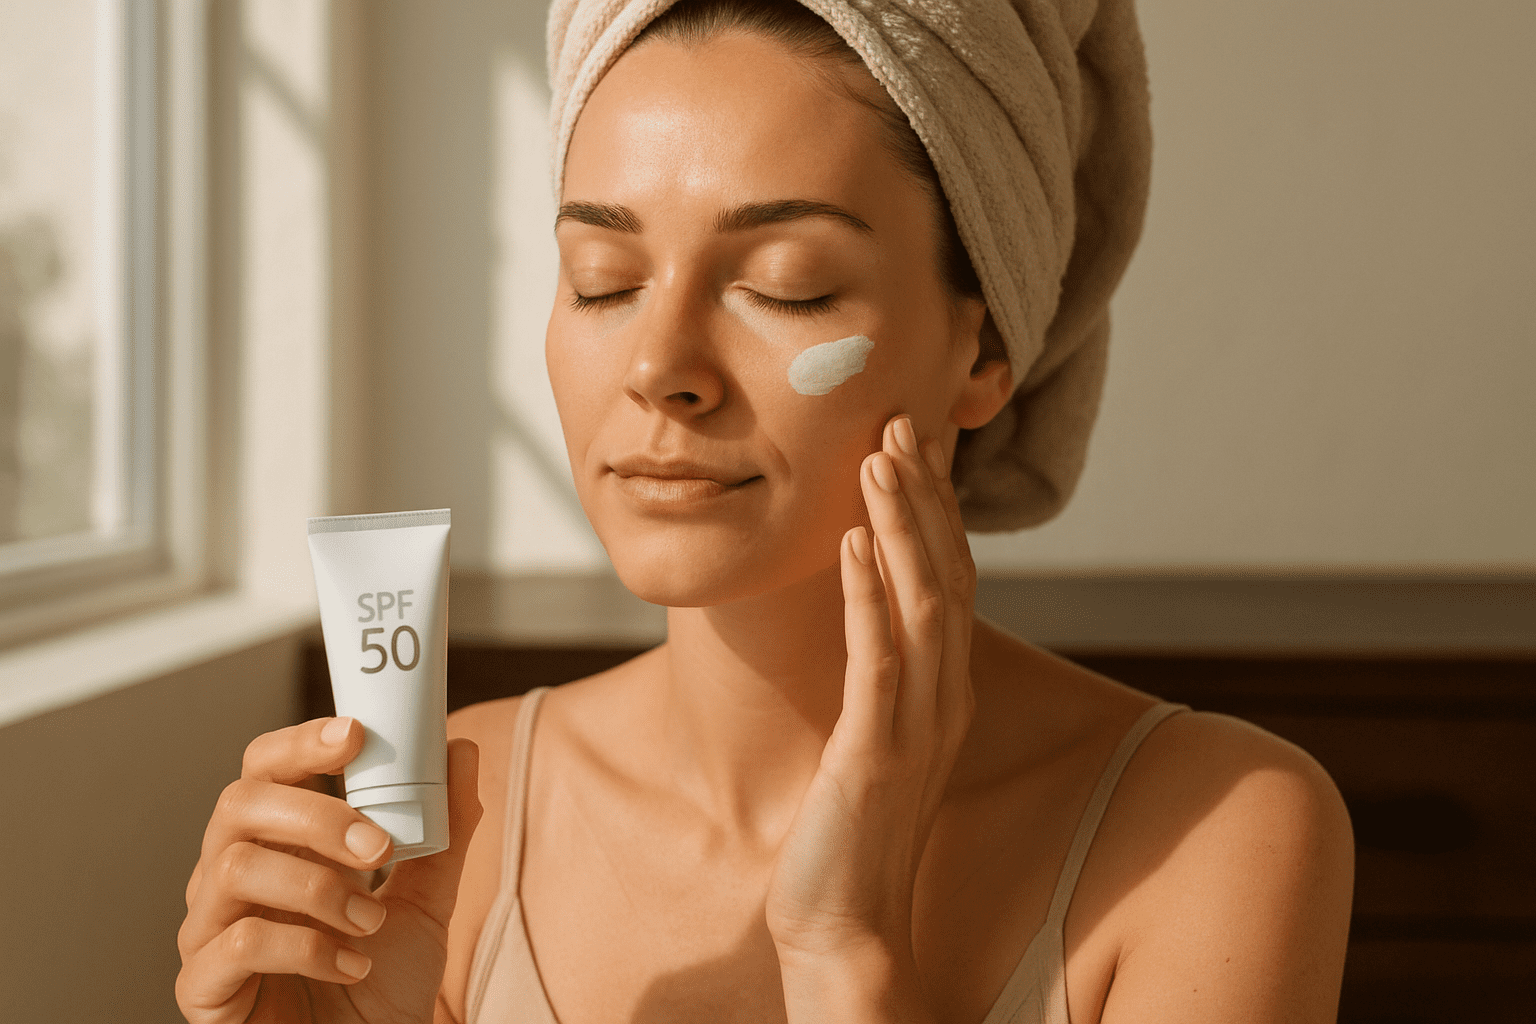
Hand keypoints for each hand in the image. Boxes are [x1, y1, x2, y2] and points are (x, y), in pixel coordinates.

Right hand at [175, 717, 481, 1023]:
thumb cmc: (381, 981)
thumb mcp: (427, 898)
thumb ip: (444, 831)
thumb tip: (461, 750)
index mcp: (276, 844)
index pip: (264, 770)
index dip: (299, 744)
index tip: (354, 736)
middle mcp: (230, 878)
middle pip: (239, 803)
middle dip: (317, 814)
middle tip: (379, 846)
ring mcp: (209, 931)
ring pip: (234, 868)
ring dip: (318, 886)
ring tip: (369, 921)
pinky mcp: (203, 988)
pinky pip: (236, 944)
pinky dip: (308, 948)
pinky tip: (352, 963)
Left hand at [765, 413, 976, 962]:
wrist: (845, 924)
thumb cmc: (851, 831)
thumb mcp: (875, 736)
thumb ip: (884, 676)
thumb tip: (869, 613)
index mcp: (945, 689)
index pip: (951, 577)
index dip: (937, 508)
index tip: (914, 443)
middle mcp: (945, 697)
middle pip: (948, 572)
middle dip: (924, 494)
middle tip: (898, 421)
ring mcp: (918, 724)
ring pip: (924, 600)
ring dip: (903, 524)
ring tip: (877, 458)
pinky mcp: (877, 751)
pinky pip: (880, 657)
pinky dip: (869, 593)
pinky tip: (853, 542)